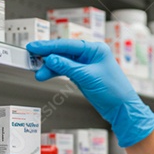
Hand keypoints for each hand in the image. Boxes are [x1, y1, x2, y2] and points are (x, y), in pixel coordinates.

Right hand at [27, 39, 153, 147]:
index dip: (49, 46)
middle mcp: (91, 55)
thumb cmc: (114, 91)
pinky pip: (66, 70)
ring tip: (38, 73)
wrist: (122, 109)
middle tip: (31, 58)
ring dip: (50, 67)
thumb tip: (50, 59)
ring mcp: (86, 65)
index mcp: (96, 49)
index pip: (68, 44)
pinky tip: (46, 74)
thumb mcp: (88, 77)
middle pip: (63, 52)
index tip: (35, 47)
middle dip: (47, 56)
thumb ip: (67, 67)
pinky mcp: (83, 75)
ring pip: (63, 62)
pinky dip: (56, 72)